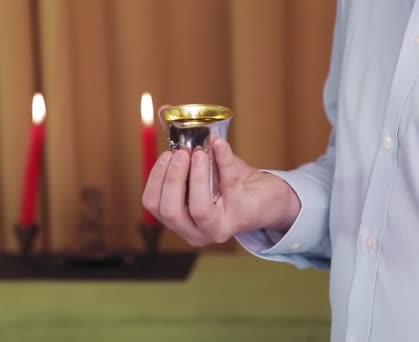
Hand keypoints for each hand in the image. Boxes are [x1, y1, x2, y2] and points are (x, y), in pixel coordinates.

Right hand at [142, 139, 300, 245]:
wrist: (264, 196)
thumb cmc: (228, 181)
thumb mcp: (201, 165)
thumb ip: (181, 142)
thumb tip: (164, 111)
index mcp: (179, 220)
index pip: (154, 205)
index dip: (156, 179)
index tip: (165, 155)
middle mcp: (194, 231)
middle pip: (171, 211)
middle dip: (173, 179)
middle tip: (181, 153)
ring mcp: (218, 228)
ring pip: (198, 208)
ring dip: (196, 177)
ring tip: (199, 152)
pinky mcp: (241, 216)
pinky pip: (229, 187)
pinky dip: (224, 162)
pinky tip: (221, 144)